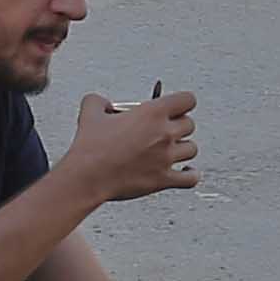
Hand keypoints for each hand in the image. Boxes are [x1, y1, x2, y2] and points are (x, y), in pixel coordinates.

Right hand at [61, 87, 199, 205]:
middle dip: (178, 126)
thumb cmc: (91, 148)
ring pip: (192, 149)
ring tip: (170, 149)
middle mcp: (164, 134)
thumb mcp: (91, 113)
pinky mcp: (163, 180)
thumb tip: (103, 103)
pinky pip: (191, 178)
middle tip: (164, 129)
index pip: (187, 100)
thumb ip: (99, 101)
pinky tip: (185, 170)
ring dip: (182, 148)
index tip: (174, 107)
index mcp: (152, 113)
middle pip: (190, 124)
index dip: (182, 102)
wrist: (87, 177)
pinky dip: (190, 174)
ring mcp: (166, 158)